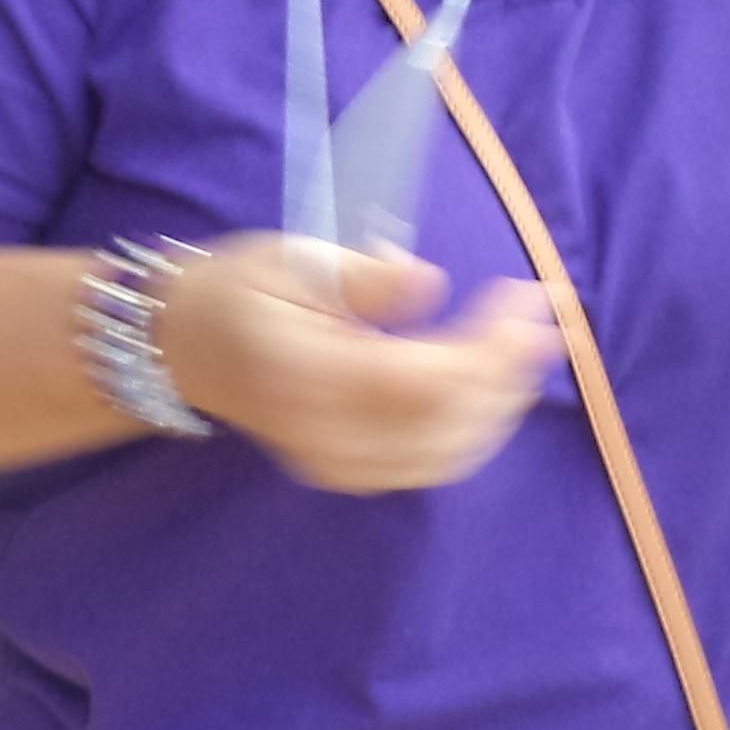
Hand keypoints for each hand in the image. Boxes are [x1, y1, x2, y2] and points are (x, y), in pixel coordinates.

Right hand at [150, 233, 560, 495]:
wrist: (181, 346)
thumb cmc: (236, 289)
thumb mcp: (290, 258)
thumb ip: (362, 278)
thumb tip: (429, 285)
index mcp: (302, 371)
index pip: (419, 378)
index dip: (487, 348)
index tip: (525, 298)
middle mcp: (319, 430)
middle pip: (442, 423)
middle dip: (510, 372)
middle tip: (548, 317)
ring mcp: (331, 460)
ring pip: (443, 454)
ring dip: (501, 403)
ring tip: (530, 347)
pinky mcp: (342, 471)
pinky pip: (425, 466)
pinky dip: (472, 430)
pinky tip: (492, 386)